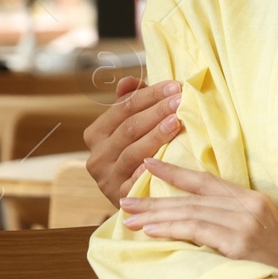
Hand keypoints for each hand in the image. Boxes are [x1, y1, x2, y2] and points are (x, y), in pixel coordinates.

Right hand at [84, 76, 183, 200]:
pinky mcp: (119, 197)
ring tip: (177, 121)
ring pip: (133, 152)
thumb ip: (129, 102)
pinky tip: (160, 161)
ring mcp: (107, 178)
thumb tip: (128, 82)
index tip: (174, 86)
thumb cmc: (136, 151)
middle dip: (157, 111)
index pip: (122, 108)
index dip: (149, 95)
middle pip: (129, 128)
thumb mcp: (130, 126)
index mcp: (96, 134)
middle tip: (181, 99)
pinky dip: (145, 171)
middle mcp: (97, 156)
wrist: (133, 196)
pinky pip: (132, 182)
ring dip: (156, 135)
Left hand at [120, 159, 277, 277]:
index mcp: (254, 199)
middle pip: (193, 197)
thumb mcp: (259, 233)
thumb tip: (194, 220)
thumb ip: (231, 221)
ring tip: (131, 218)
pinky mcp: (240, 242)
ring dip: (157, 214)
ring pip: (191, 212)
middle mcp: (250, 205)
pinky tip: (152, 230)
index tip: (147, 165)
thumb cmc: (277, 266)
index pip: (207, 181)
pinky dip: (172, 228)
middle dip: (156, 198)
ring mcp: (246, 223)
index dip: (176, 172)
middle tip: (125, 200)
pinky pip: (197, 230)